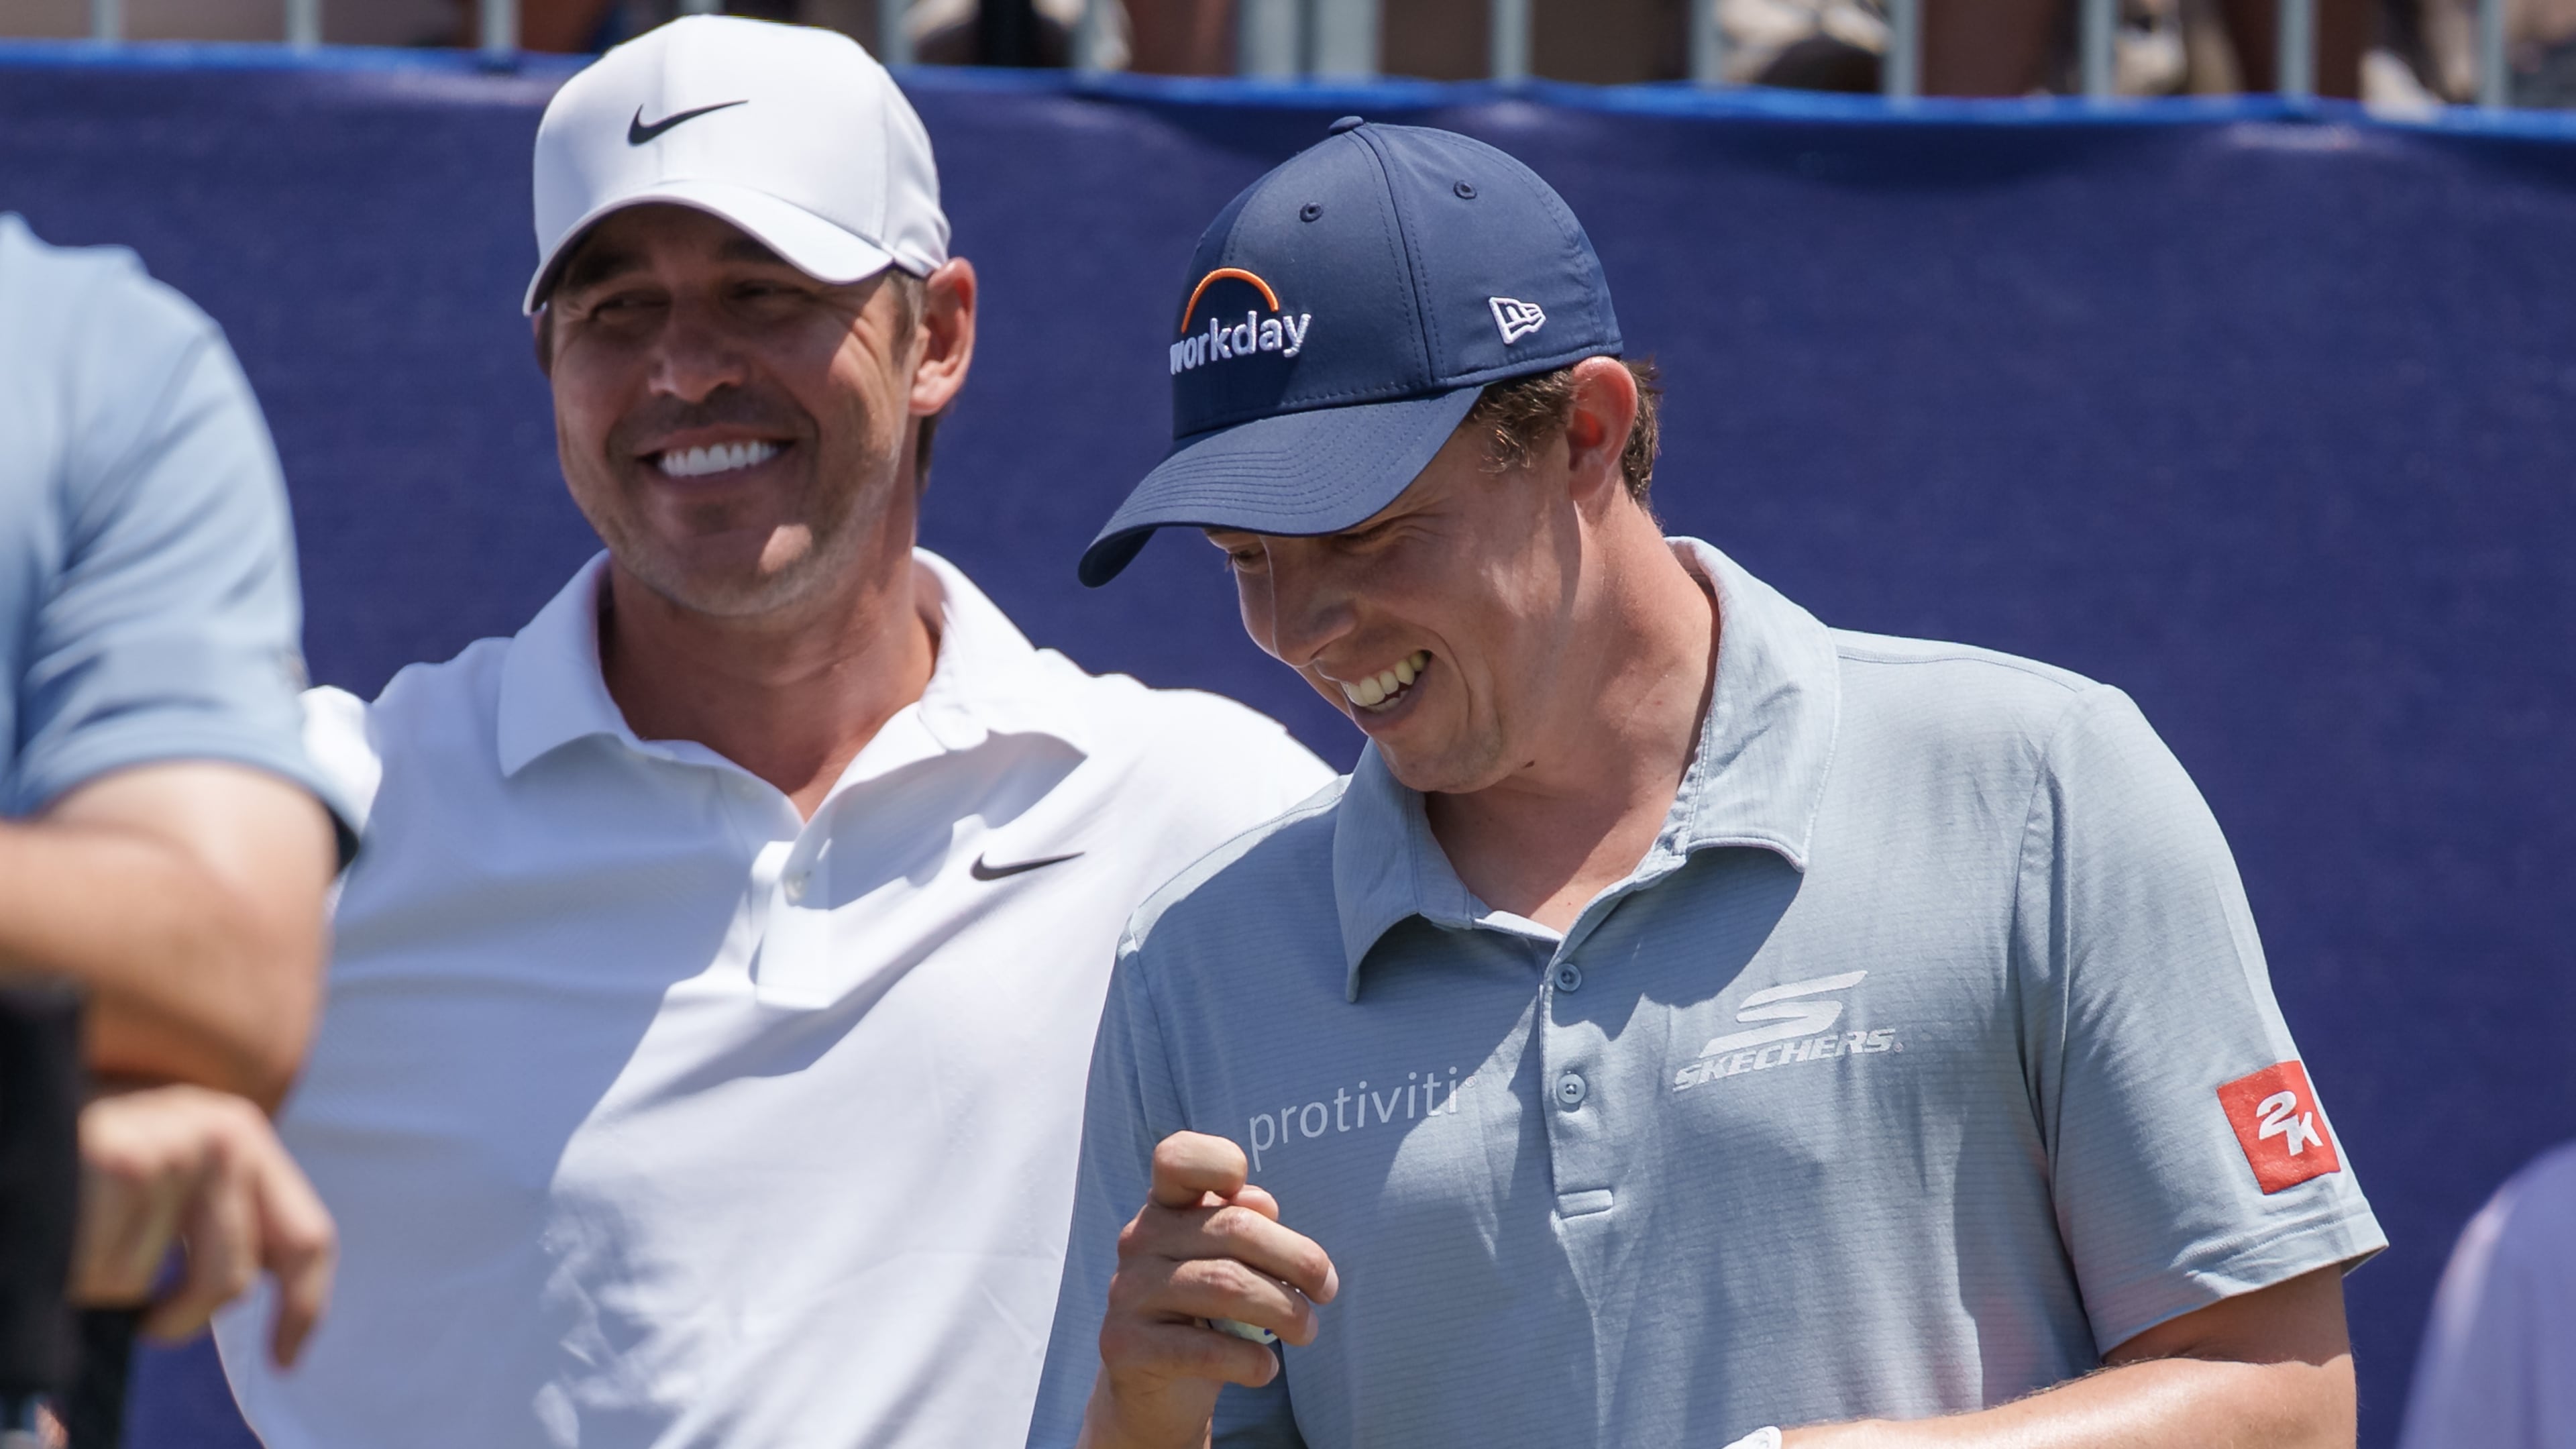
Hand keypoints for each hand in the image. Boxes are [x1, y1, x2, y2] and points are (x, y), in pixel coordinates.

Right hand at [70, 1084, 335, 1365]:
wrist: (28, 1104)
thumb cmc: (93, 1148)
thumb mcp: (173, 1166)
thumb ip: (218, 1211)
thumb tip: (254, 1280)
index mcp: (245, 1136)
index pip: (306, 1238)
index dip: (302, 1308)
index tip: (284, 1360)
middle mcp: (225, 1134)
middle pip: (230, 1280)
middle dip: (181, 1319)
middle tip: (148, 1320)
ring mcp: (175, 1145)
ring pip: (146, 1282)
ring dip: (106, 1286)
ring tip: (82, 1237)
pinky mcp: (119, 1164)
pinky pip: (106, 1273)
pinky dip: (75, 1276)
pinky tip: (62, 1232)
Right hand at [1079, 1131, 1338, 1448]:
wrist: (1156, 1387)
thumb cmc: (1207, 1310)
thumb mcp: (1227, 1259)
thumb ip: (1245, 1224)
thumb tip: (1263, 1206)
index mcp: (1165, 1205)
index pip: (1177, 1158)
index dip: (1219, 1161)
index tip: (1266, 1207)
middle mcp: (1139, 1238)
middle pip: (1233, 1227)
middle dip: (1298, 1260)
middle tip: (1328, 1291)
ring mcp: (1127, 1291)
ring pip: (1226, 1285)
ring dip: (1285, 1311)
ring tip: (1307, 1331)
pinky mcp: (1124, 1345)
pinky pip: (1206, 1349)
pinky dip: (1251, 1361)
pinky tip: (1267, 1369)